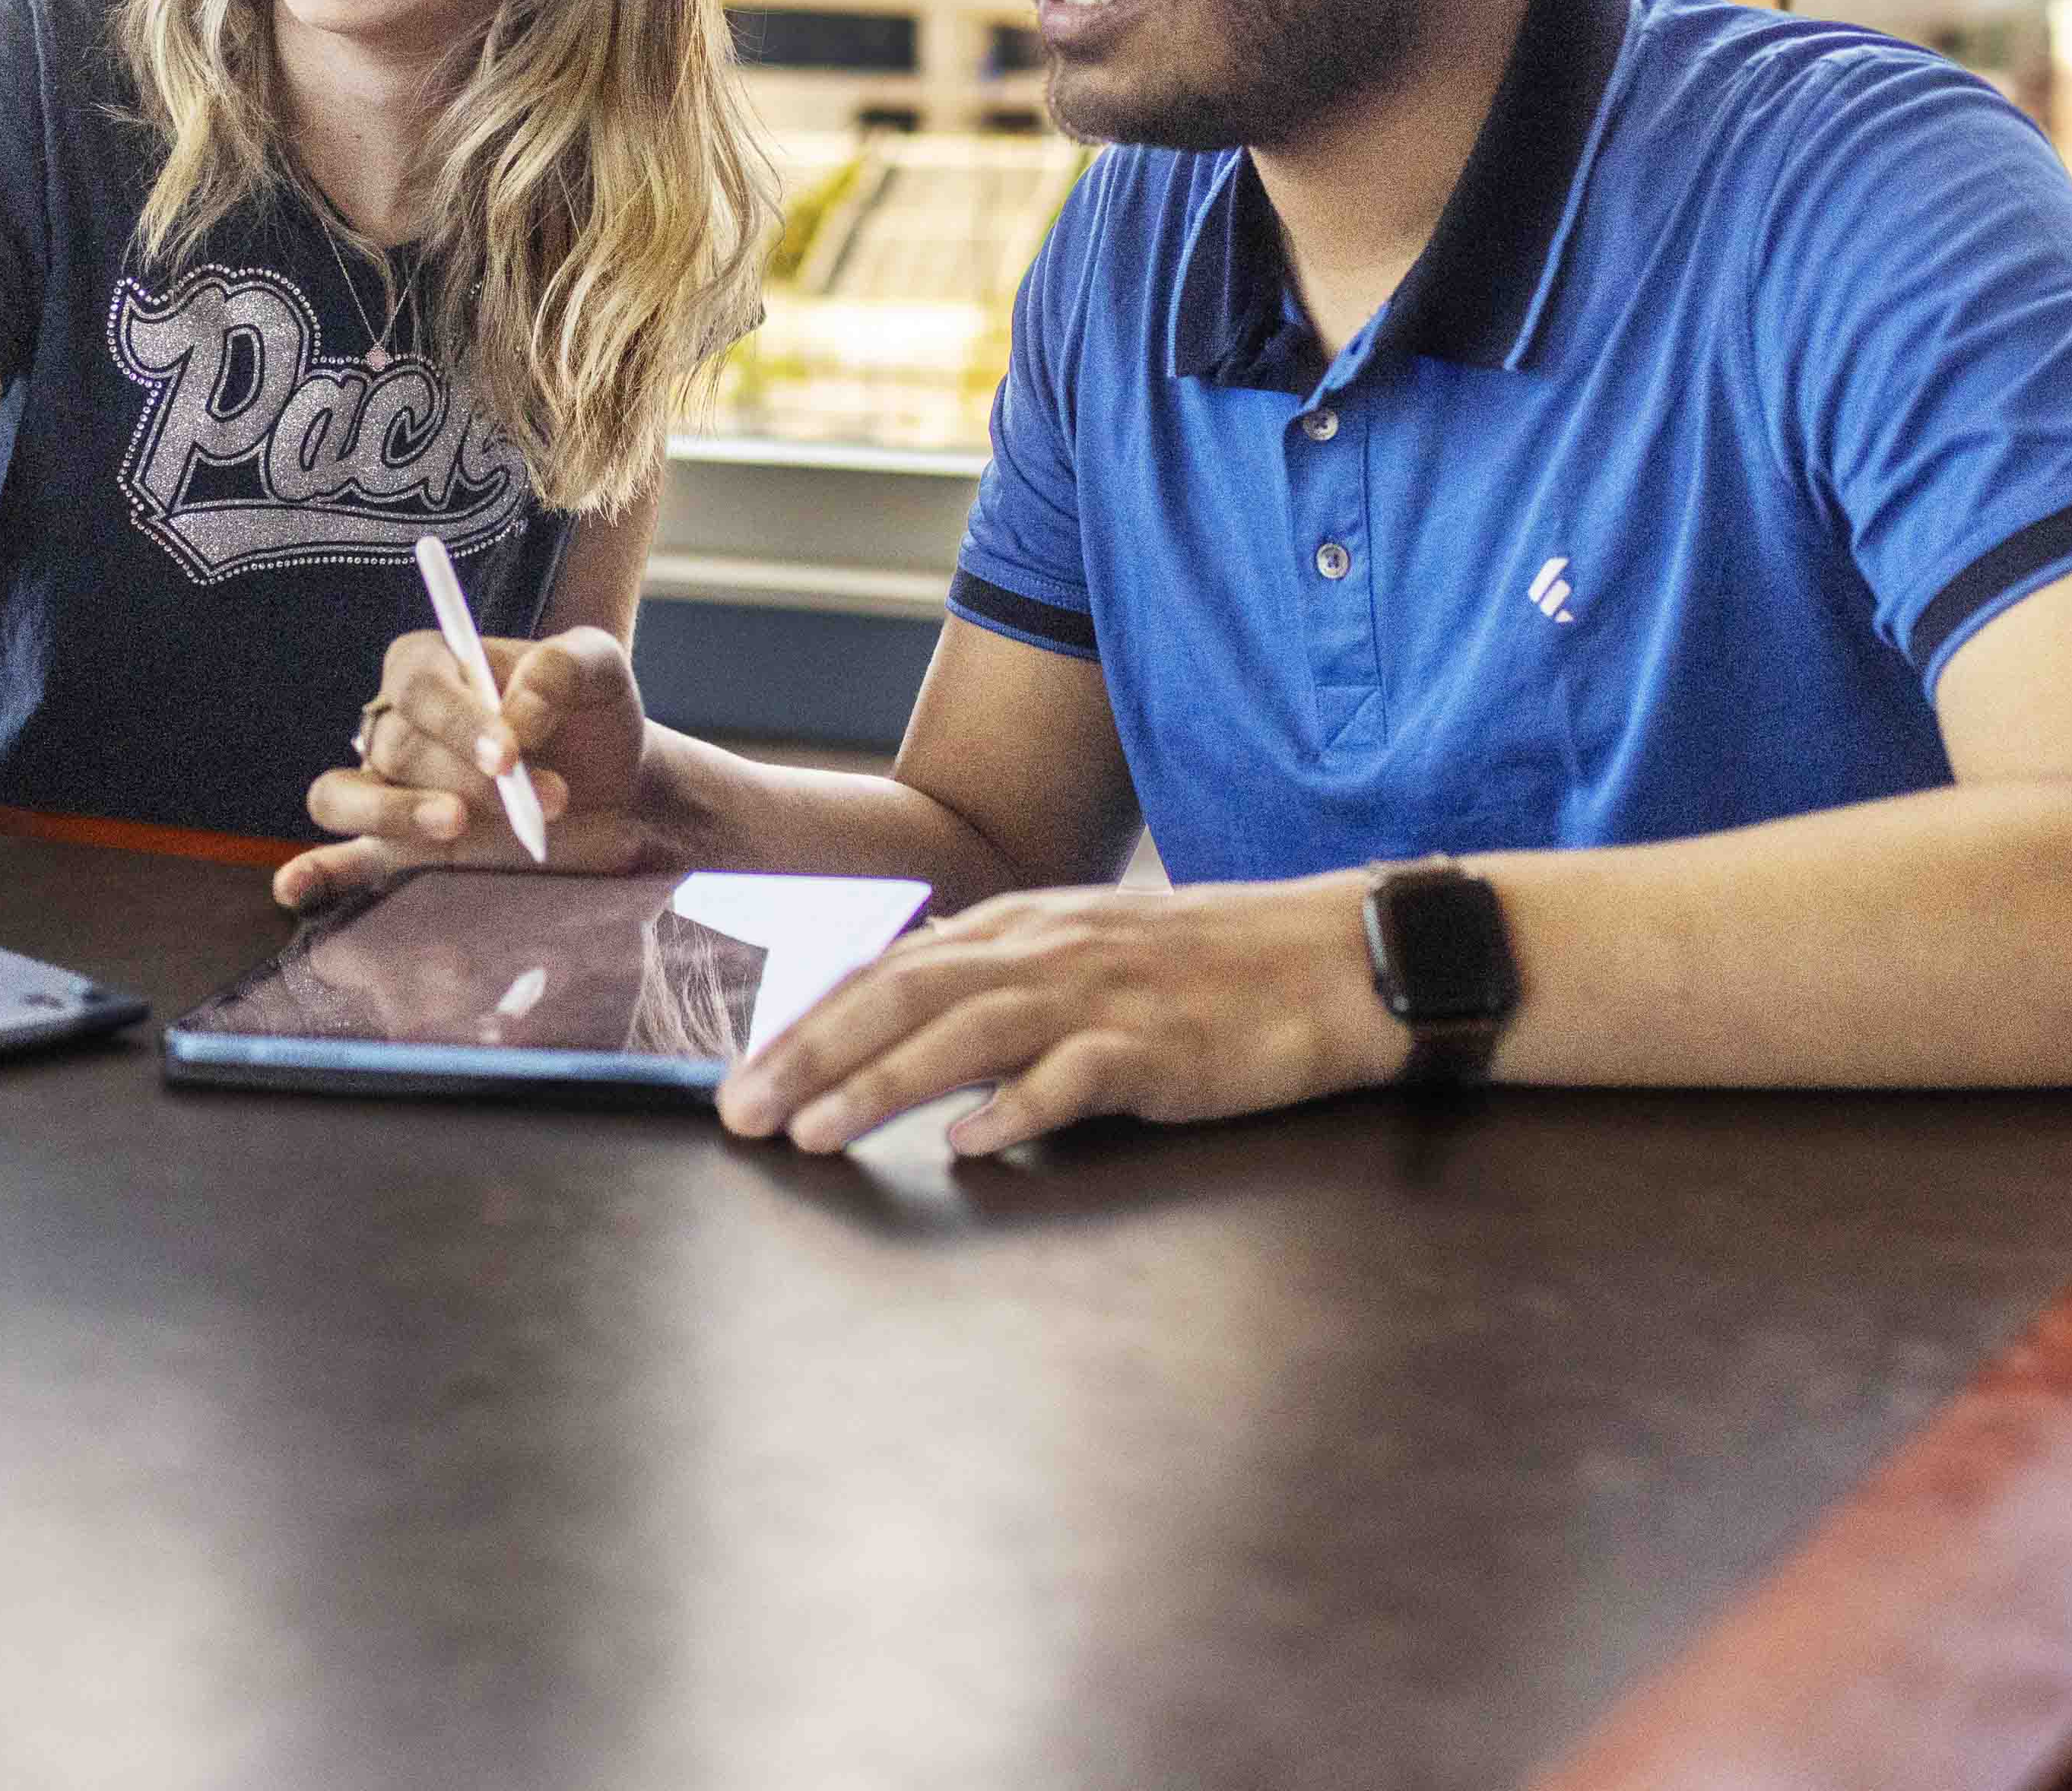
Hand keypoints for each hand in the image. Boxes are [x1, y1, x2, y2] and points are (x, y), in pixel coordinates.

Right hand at [276, 624, 653, 911]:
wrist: (620, 791)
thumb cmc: (597, 719)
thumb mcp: (599, 668)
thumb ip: (562, 668)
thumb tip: (516, 714)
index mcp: (432, 665)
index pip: (416, 683)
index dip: (457, 720)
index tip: (510, 755)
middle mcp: (397, 725)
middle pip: (396, 747)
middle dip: (471, 778)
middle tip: (547, 798)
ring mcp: (390, 790)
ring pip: (343, 796)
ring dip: (390, 813)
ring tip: (455, 826)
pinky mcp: (396, 850)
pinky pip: (336, 858)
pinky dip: (312, 873)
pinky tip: (296, 888)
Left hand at [713, 873, 1407, 1155]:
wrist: (1331, 958)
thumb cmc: (1207, 965)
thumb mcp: (1087, 945)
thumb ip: (1002, 967)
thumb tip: (912, 989)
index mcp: (1023, 924)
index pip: (890, 967)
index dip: (808, 1018)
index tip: (742, 1070)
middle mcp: (1047, 948)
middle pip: (904, 995)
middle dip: (811, 1052)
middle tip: (740, 1110)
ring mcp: (1102, 995)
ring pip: (965, 1032)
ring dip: (880, 1083)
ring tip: (813, 1133)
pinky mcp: (1158, 1048)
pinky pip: (1072, 1078)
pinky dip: (1012, 1110)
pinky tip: (962, 1147)